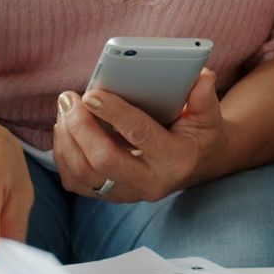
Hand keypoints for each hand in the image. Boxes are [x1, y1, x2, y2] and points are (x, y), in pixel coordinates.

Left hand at [52, 68, 225, 202]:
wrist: (197, 165)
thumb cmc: (200, 134)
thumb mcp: (209, 115)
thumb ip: (204, 97)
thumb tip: (201, 76)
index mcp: (176, 159)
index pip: (140, 135)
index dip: (114, 113)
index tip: (92, 94)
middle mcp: (150, 182)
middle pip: (103, 161)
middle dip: (80, 127)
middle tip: (68, 98)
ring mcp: (128, 194)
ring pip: (84, 173)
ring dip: (67, 139)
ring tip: (64, 109)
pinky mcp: (111, 196)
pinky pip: (76, 182)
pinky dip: (64, 156)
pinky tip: (65, 129)